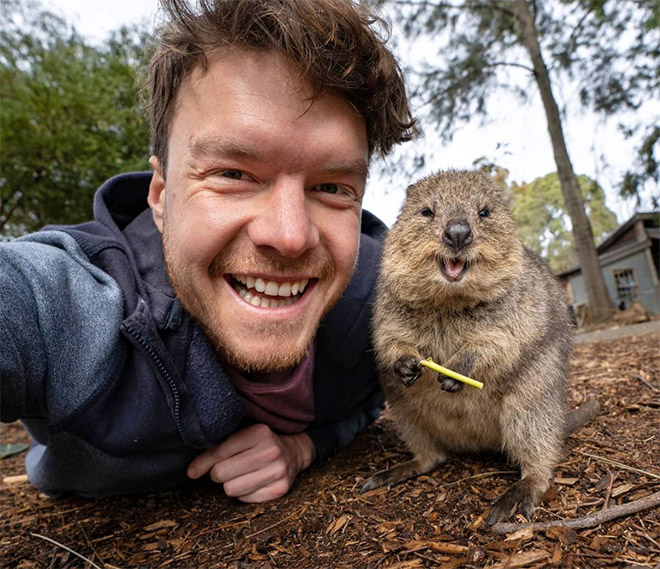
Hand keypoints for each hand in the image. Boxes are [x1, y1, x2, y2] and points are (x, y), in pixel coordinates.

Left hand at [186, 423, 315, 502]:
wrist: (294, 452)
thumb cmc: (260, 443)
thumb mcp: (244, 435)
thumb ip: (218, 446)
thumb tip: (191, 471)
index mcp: (259, 432)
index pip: (219, 452)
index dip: (202, 463)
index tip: (192, 471)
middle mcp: (270, 451)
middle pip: (221, 473)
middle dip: (219, 473)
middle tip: (227, 468)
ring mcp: (278, 471)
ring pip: (231, 489)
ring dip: (231, 484)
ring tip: (241, 474)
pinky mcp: (280, 489)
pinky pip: (245, 500)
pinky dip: (244, 493)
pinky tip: (254, 481)